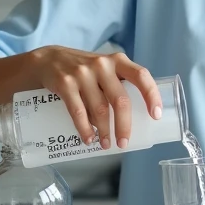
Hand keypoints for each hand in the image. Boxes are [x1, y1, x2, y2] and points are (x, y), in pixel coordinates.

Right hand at [28, 46, 161, 148]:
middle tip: (123, 143)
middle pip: (120, 100)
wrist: (48, 60)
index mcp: (118, 61)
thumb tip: (131, 119)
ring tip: (105, 144)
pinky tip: (88, 138)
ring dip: (104, 131)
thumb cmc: (84, 70)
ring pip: (100, 110)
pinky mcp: (65, 83)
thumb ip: (118, 85)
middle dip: (124, 126)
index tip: (156, 115)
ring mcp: (83, 73)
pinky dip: (84, 129)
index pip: (141, 76)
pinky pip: (78, 111)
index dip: (151, 95)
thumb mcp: (104, 69)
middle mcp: (102, 65)